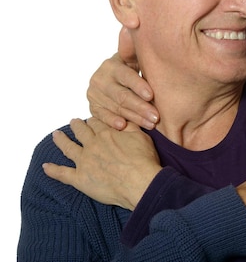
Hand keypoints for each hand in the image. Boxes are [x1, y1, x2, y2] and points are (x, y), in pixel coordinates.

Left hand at [43, 118, 161, 209]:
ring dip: (61, 140)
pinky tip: (46, 167)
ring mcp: (84, 161)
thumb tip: (124, 118)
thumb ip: (130, 126)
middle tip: (74, 122)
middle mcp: (92, 144)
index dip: (94, 120)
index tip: (92, 119)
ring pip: (68, 147)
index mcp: (107, 133)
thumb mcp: (142, 136)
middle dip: (77, 125)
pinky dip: (53, 170)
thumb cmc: (143, 161)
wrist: (139, 183)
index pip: (97, 122)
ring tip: (56, 135)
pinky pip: (62, 174)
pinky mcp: (80, 179)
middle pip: (81, 131)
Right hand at [87, 28, 159, 129]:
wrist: (116, 79)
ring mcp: (95, 93)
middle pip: (122, 95)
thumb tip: (134, 21)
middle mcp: (100, 78)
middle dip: (140, 107)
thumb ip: (134, 45)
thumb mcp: (135, 57)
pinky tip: (123, 125)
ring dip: (134, 117)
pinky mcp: (93, 107)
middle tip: (156, 116)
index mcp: (112, 65)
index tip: (152, 95)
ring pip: (116, 107)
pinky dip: (112, 120)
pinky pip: (102, 116)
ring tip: (151, 123)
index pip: (125, 76)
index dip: (138, 85)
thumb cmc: (133, 68)